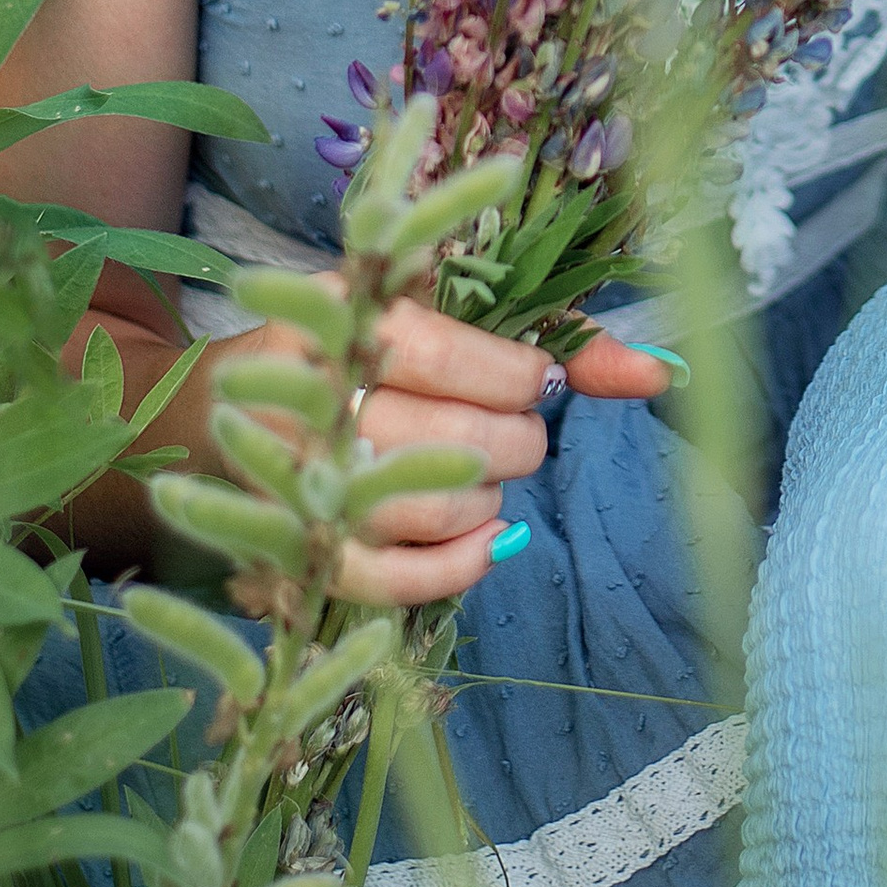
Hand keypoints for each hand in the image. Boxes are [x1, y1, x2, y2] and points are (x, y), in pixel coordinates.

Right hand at [251, 297, 674, 606]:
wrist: (223, 408)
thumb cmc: (363, 345)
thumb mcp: (443, 306)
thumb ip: (555, 333)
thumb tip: (663, 372)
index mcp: (342, 315)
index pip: (447, 356)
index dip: (515, 378)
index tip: (538, 382)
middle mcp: (310, 397)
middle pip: (450, 439)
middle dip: (514, 443)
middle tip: (516, 433)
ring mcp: (296, 481)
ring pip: (430, 508)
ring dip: (485, 500)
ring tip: (481, 474)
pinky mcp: (295, 549)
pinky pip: (390, 579)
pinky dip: (455, 567)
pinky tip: (486, 542)